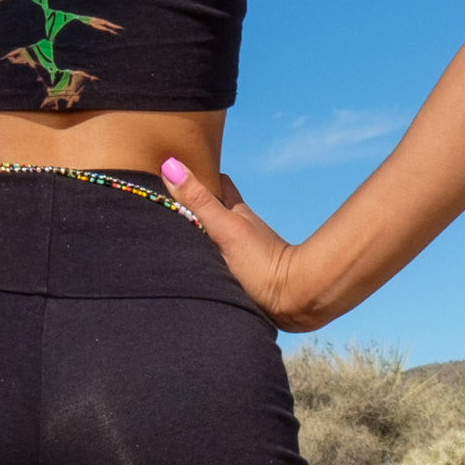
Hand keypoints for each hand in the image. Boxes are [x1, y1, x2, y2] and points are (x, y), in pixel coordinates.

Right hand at [160, 157, 316, 331]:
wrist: (295, 300)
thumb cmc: (263, 262)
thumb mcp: (225, 228)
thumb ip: (198, 200)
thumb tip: (169, 164)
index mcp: (237, 213)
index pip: (221, 185)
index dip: (206, 174)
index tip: (185, 167)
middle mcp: (241, 230)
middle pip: (218, 209)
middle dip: (200, 204)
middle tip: (175, 198)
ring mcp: (244, 253)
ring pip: (219, 236)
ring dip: (202, 233)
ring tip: (179, 234)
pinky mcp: (243, 277)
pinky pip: (219, 262)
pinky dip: (208, 259)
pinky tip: (199, 267)